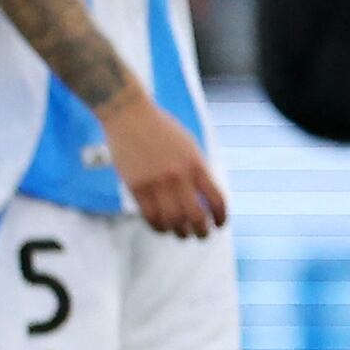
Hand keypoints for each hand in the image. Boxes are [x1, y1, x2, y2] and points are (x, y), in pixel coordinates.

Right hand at [101, 89, 228, 235]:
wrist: (129, 115)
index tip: (218, 224)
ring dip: (179, 232)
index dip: (220, 218)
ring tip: (180, 233)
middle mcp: (178, 176)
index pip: (217, 200)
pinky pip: (150, 216)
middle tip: (200, 235)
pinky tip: (161, 227)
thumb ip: (197, 169)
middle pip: (196, 216)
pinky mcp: (136, 186)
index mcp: (196, 165)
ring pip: (172, 221)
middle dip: (201, 232)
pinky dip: (158, 227)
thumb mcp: (188, 146)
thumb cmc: (160, 128)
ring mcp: (156, 182)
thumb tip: (204, 197)